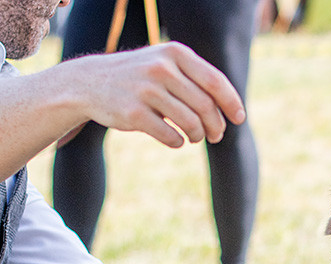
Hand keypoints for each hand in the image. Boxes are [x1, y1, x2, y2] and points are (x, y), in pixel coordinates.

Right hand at [59, 42, 244, 147]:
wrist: (90, 82)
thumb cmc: (141, 77)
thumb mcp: (168, 65)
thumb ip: (198, 80)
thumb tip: (233, 109)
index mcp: (175, 53)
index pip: (215, 81)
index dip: (232, 103)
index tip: (239, 119)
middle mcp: (161, 68)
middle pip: (205, 106)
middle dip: (216, 126)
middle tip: (216, 136)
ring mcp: (145, 90)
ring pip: (190, 123)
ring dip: (197, 136)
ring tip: (194, 137)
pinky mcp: (132, 113)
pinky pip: (170, 136)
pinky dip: (178, 142)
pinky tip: (176, 140)